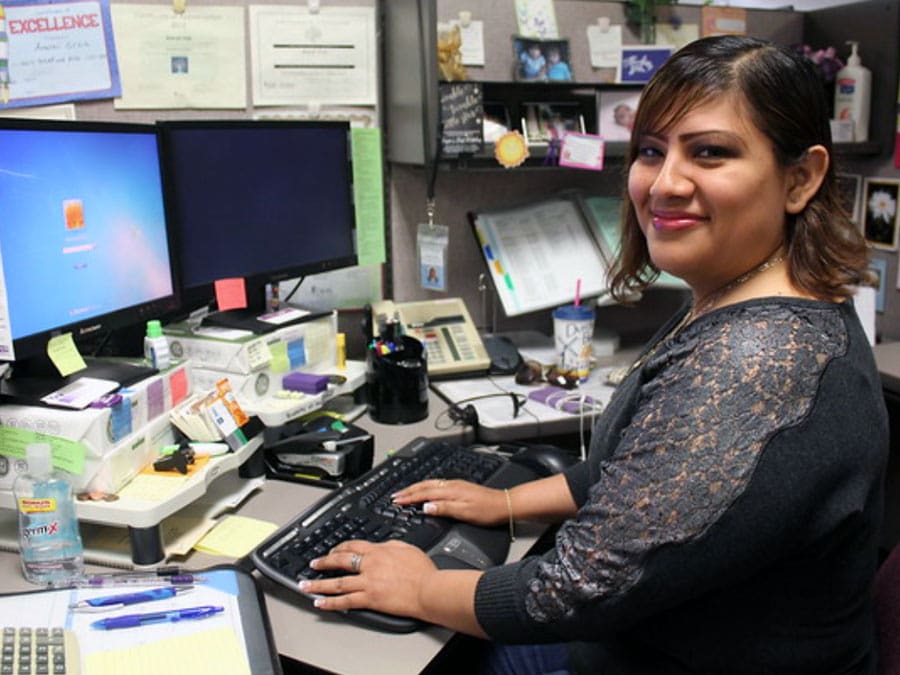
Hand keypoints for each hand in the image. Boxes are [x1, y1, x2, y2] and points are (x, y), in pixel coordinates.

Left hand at [302, 540, 436, 617]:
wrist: (428, 589)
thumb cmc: (422, 572)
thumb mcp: (406, 548)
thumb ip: (390, 545)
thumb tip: (381, 546)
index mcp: (378, 551)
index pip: (352, 546)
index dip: (340, 548)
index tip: (333, 550)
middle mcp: (369, 565)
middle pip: (340, 561)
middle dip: (324, 562)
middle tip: (314, 564)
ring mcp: (367, 583)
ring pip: (337, 582)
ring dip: (318, 584)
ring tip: (306, 585)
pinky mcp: (369, 599)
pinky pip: (345, 601)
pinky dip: (330, 602)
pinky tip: (320, 603)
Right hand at [392, 479, 507, 526]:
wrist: (505, 505)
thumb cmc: (487, 511)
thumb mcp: (464, 513)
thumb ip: (444, 509)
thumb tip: (425, 507)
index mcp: (450, 491)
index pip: (424, 493)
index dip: (409, 497)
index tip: (397, 500)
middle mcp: (452, 485)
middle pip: (425, 485)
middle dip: (408, 490)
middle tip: (395, 495)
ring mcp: (456, 485)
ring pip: (430, 483)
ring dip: (416, 487)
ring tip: (406, 491)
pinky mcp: (460, 487)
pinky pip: (437, 484)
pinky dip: (426, 487)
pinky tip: (426, 490)